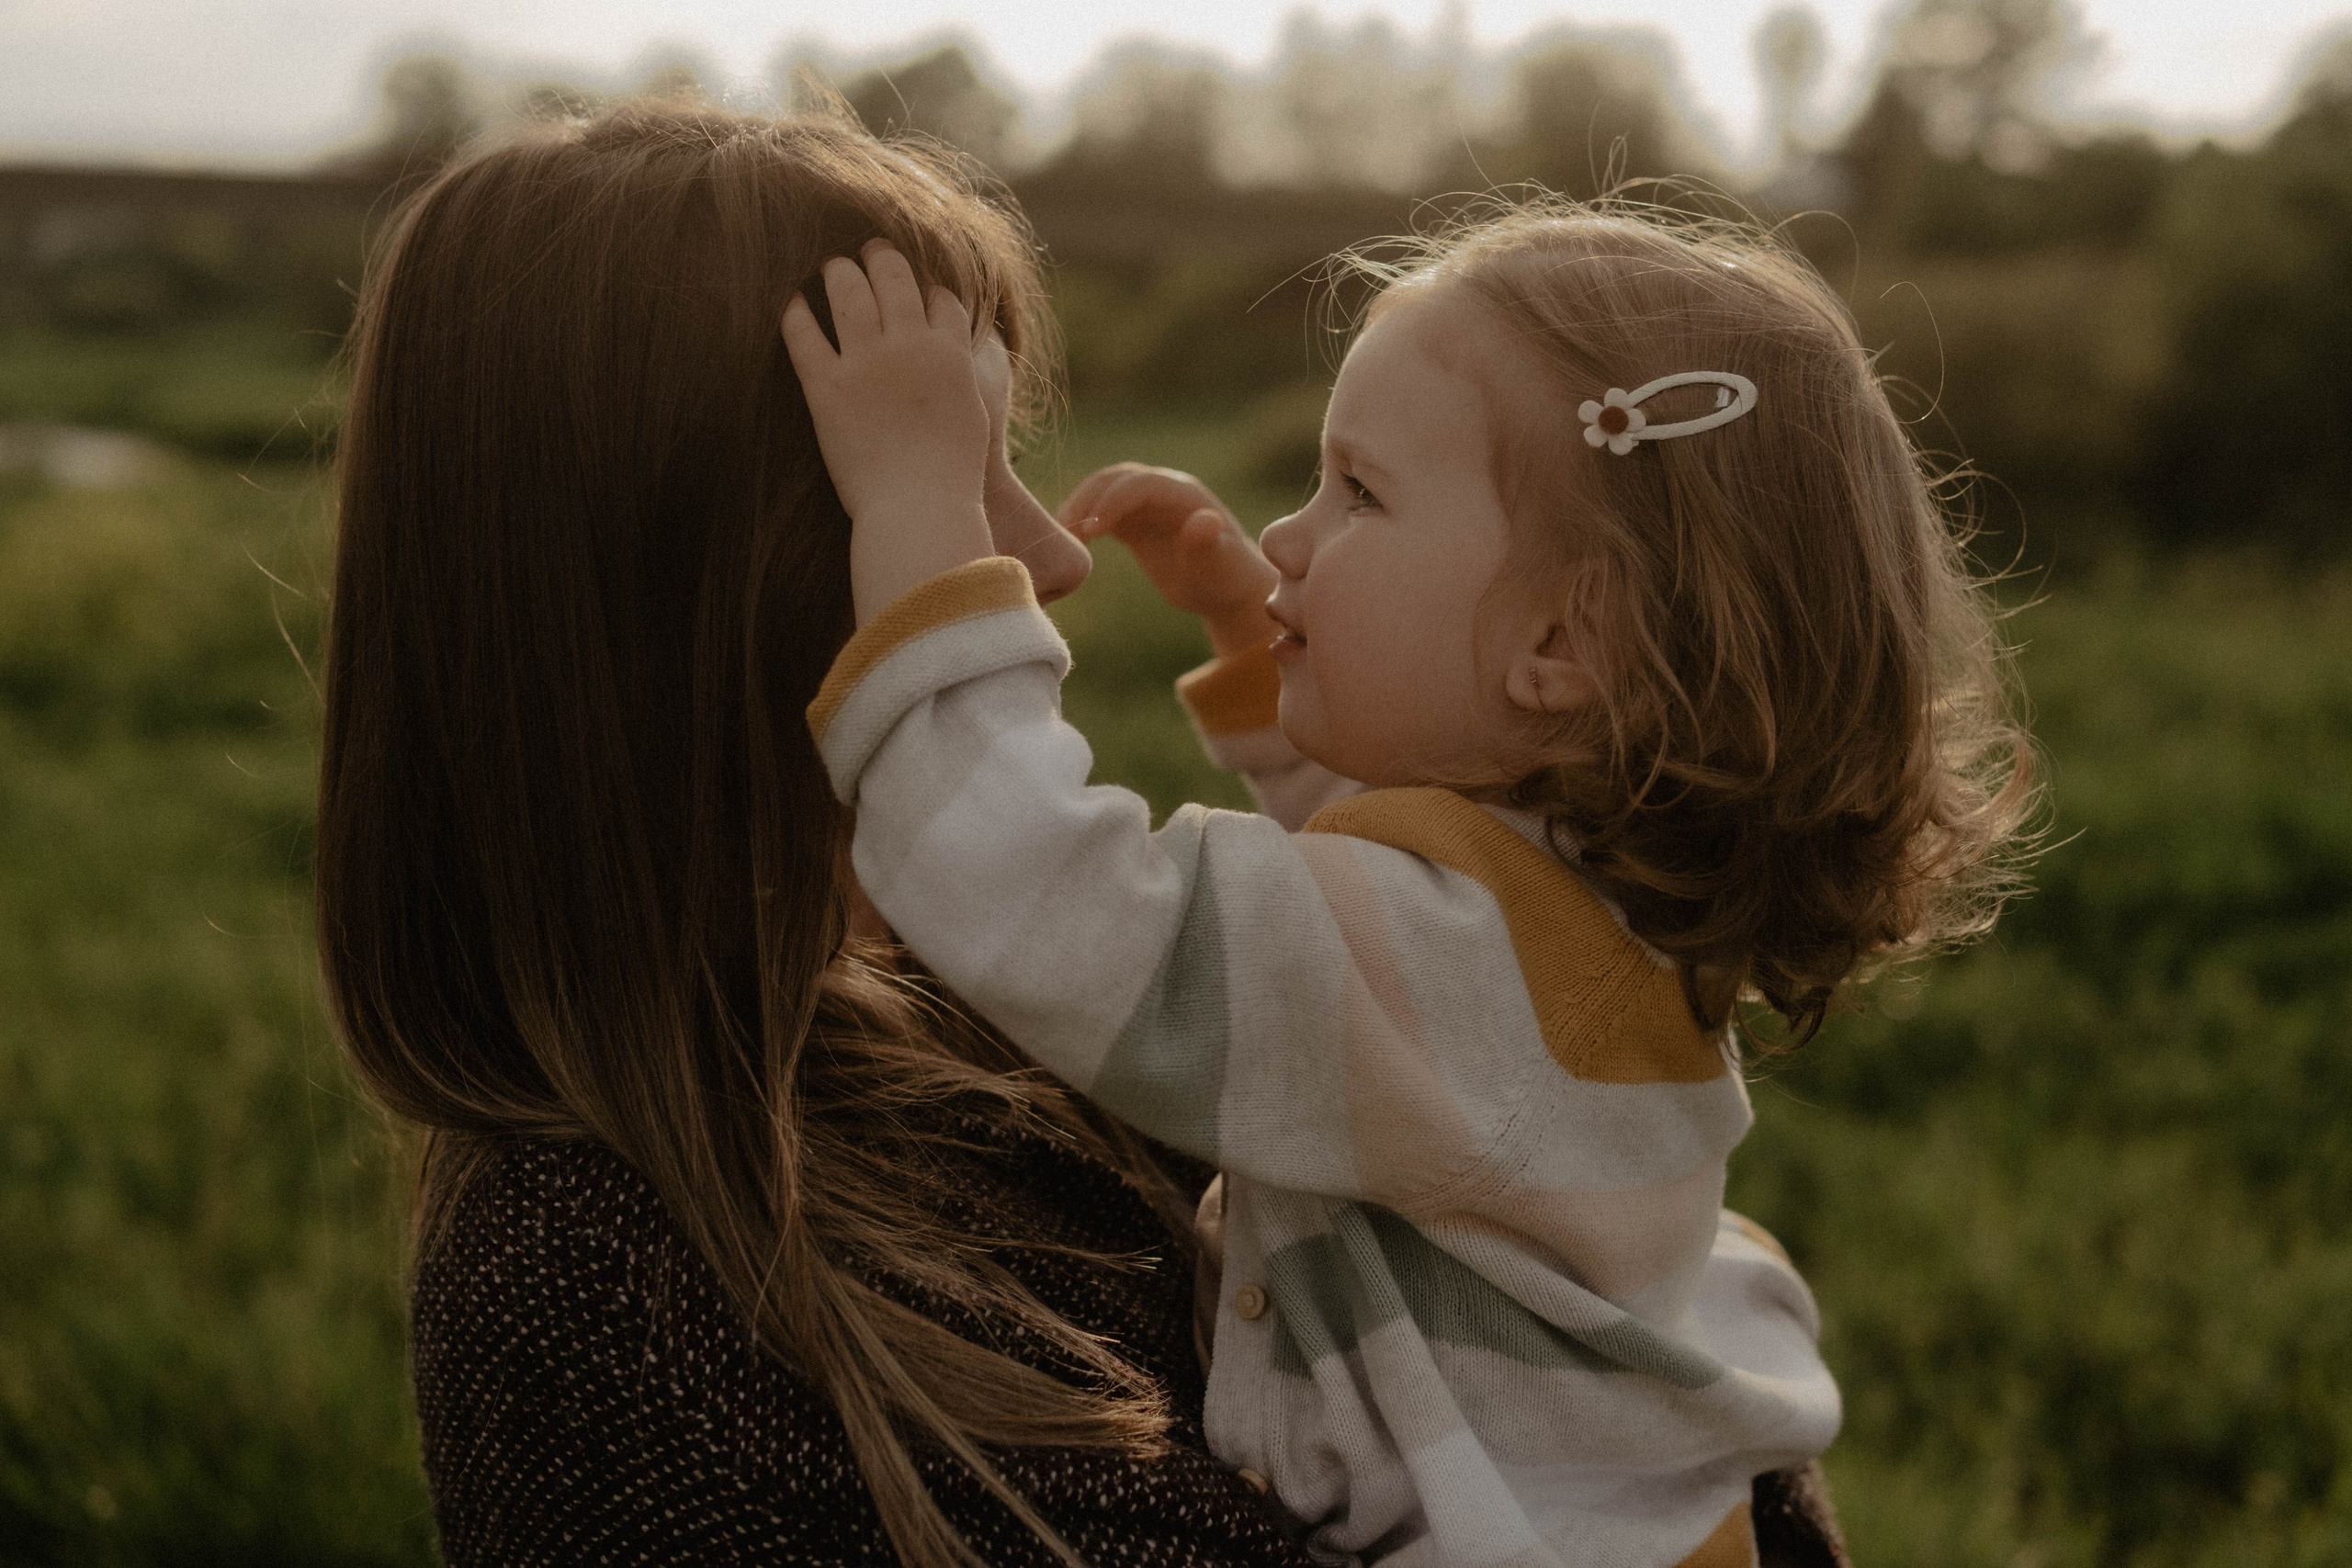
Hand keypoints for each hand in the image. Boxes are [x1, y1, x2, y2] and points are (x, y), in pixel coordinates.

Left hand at [783, 241, 993, 622]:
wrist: (919, 509)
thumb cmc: (952, 476)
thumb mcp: (973, 417)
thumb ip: (964, 377)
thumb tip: (960, 357)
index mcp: (951, 354)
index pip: (940, 295)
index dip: (927, 281)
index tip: (915, 278)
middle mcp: (909, 346)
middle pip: (894, 276)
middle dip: (881, 255)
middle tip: (869, 249)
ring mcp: (866, 363)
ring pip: (848, 290)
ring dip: (838, 270)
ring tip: (830, 266)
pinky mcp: (827, 388)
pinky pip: (804, 334)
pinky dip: (794, 312)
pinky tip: (790, 300)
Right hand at [1060, 464, 1278, 658]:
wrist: (1227, 589)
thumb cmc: (1226, 580)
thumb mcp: (1218, 568)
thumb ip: (1208, 545)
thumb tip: (1206, 519)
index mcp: (1183, 494)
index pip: (1139, 484)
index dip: (1112, 501)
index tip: (1089, 531)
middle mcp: (1162, 490)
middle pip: (1114, 479)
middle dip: (1086, 500)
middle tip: (1063, 532)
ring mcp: (1146, 503)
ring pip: (1101, 492)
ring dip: (1078, 508)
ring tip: (1058, 539)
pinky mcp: (1133, 521)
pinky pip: (1100, 511)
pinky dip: (1081, 522)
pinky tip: (1067, 544)